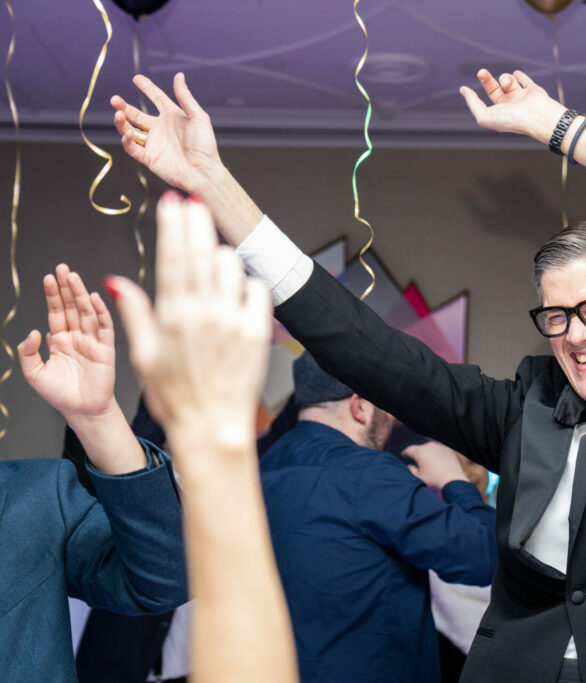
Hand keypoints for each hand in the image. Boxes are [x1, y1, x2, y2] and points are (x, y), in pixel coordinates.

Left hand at [18, 265, 117, 421]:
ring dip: (81, 294)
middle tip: (63, 268)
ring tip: (73, 277)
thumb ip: (28, 352)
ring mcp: (92, 342)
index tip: (49, 277)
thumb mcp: (34, 373)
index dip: (53, 295)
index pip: (57, 312)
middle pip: (73, 307)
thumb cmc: (61, 395)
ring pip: (87, 312)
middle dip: (67, 287)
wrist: (81, 412)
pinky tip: (94, 298)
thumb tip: (35, 330)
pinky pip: (104, 327)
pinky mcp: (106, 349)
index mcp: (61, 341)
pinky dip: (101, 312)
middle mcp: (77, 337)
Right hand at [109, 192, 271, 467]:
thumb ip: (135, 313)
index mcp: (172, 316)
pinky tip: (239, 291)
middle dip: (197, 222)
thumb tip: (116, 281)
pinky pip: (257, 289)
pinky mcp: (257, 330)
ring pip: (231, 266)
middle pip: (201, 253)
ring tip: (215, 259)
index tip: (173, 202)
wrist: (212, 426)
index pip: (172, 258)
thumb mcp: (144, 356)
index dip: (173, 226)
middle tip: (195, 201)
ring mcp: (233, 320)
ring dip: (222, 256)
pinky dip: (248, 285)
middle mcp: (203, 313)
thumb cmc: (176, 396)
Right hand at [111, 73, 222, 195]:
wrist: (203, 171)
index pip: (156, 98)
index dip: (147, 88)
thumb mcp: (198, 117)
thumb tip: (178, 75)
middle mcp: (161, 128)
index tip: (136, 78)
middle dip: (124, 107)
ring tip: (118, 114)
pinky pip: (132, 147)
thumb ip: (185, 97)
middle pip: (136, 114)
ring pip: (130, 130)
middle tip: (114, 100)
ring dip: (121, 122)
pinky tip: (128, 133)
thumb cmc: (205, 145)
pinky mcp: (149, 157)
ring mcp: (154, 143)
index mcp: (173, 116)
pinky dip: (126, 140)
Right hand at [403, 441, 469, 489]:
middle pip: (420, 449)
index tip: (403, 455)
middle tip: (416, 462)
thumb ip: (411, 470)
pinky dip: (437, 455)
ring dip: (428, 454)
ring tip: (428, 463)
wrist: (452, 479)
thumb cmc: (434, 479)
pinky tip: (438, 463)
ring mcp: (439, 446)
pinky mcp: (447, 449)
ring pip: (430, 449)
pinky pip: (439, 451)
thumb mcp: (419, 476)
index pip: (409, 450)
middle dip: (417, 455)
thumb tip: (409, 466)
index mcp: (420, 452)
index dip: (405, 453)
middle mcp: (429, 446)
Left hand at [459, 69, 565, 143]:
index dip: (481, 86)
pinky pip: (525, 80)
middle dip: (486, 78)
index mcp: (500, 111)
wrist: (535, 117)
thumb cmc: (511, 120)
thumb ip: (473, 104)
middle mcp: (510, 104)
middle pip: (495, 87)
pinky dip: (520, 76)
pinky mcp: (533, 91)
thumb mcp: (484, 116)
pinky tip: (516, 74)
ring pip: (508, 80)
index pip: (489, 95)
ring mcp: (522, 97)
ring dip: (505, 78)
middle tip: (481, 72)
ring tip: (508, 84)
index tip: (476, 78)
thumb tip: (463, 90)